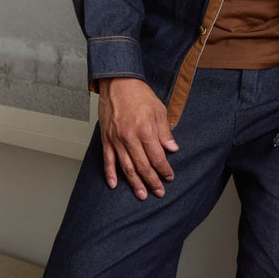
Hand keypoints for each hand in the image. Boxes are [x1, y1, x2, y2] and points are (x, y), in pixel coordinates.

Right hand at [98, 77, 178, 199]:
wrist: (118, 83)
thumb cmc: (139, 95)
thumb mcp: (159, 111)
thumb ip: (165, 132)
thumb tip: (172, 149)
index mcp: (146, 131)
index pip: (157, 157)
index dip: (164, 170)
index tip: (169, 177)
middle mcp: (130, 138)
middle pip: (143, 166)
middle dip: (152, 181)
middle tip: (159, 192)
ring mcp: (116, 140)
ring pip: (126, 167)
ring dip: (134, 183)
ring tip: (141, 194)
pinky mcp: (106, 138)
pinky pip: (108, 160)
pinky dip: (110, 173)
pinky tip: (114, 184)